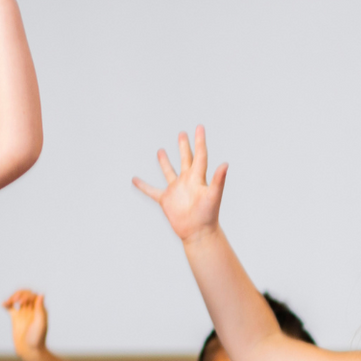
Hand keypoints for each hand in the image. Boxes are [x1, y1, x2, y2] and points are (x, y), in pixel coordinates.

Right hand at [2, 288, 47, 356]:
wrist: (30, 351)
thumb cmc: (37, 339)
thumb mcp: (41, 324)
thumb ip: (40, 309)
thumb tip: (41, 294)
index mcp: (39, 310)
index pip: (33, 295)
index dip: (27, 295)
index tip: (22, 302)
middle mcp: (32, 311)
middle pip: (25, 295)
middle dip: (19, 294)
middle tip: (15, 300)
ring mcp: (23, 314)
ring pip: (17, 299)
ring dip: (13, 297)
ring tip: (9, 301)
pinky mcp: (15, 319)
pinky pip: (10, 308)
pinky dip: (6, 304)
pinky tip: (3, 304)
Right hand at [133, 128, 227, 243]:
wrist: (199, 233)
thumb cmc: (208, 216)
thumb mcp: (214, 195)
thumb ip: (219, 179)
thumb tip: (225, 164)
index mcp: (198, 177)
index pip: (200, 155)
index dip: (200, 141)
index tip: (199, 127)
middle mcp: (187, 181)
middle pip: (186, 159)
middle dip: (184, 146)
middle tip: (182, 133)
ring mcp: (176, 190)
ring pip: (169, 172)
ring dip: (165, 162)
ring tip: (161, 150)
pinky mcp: (166, 200)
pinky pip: (151, 191)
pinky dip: (143, 186)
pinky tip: (135, 179)